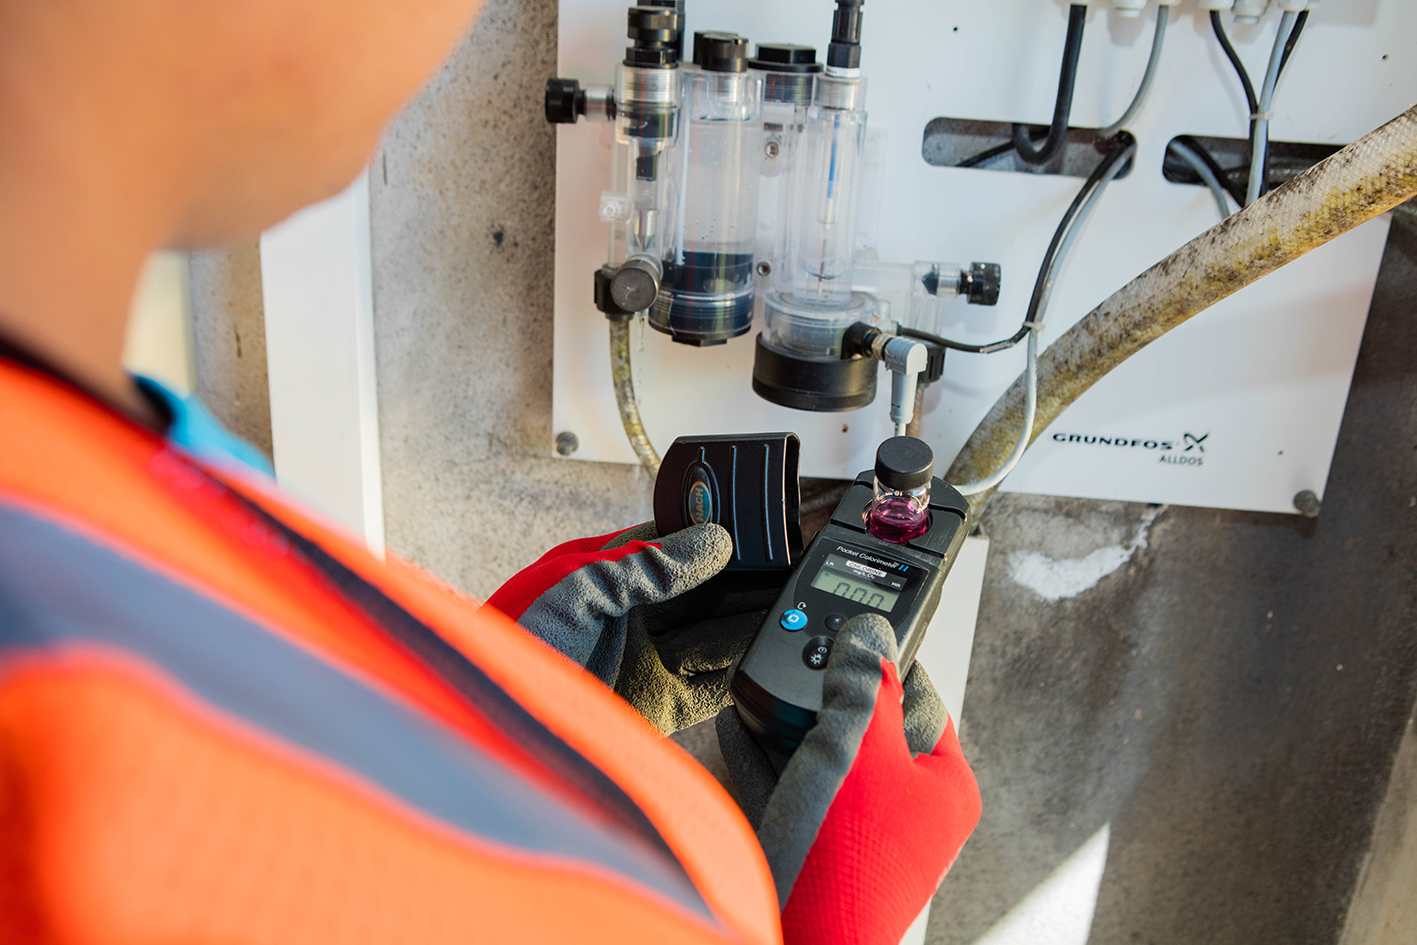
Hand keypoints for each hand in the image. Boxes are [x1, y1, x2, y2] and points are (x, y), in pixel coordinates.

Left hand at [485, 522, 785, 733]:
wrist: (488, 730)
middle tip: (787, 566)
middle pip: (702, 590)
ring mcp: (644, 661)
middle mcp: (629, 617)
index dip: (712, 532)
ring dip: (749, 621)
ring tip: (791, 605)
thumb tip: (708, 541)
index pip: (672, 542)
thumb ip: (643, 566)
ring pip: (714, 635)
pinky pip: (712, 686)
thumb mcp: (573, 592)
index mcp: (602, 575)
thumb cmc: (504, 652)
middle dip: (742, 578)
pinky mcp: (658, 707)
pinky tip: (766, 653)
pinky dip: (741, 670)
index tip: (755, 523)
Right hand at [715, 614, 980, 944]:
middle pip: (870, 732)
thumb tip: (868, 634)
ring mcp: (865, 835)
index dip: (885, 665)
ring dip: (792, 725)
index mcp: (946, 786)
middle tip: (803, 659)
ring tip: (767, 690)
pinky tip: (740, 725)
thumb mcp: (858, 747)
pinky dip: (768, 758)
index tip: (856, 634)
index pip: (924, 702)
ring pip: (830, 762)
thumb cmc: (847, 856)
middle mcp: (913, 812)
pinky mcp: (822, 851)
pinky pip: (795, 790)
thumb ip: (863, 685)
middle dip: (828, 697)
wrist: (803, 938)